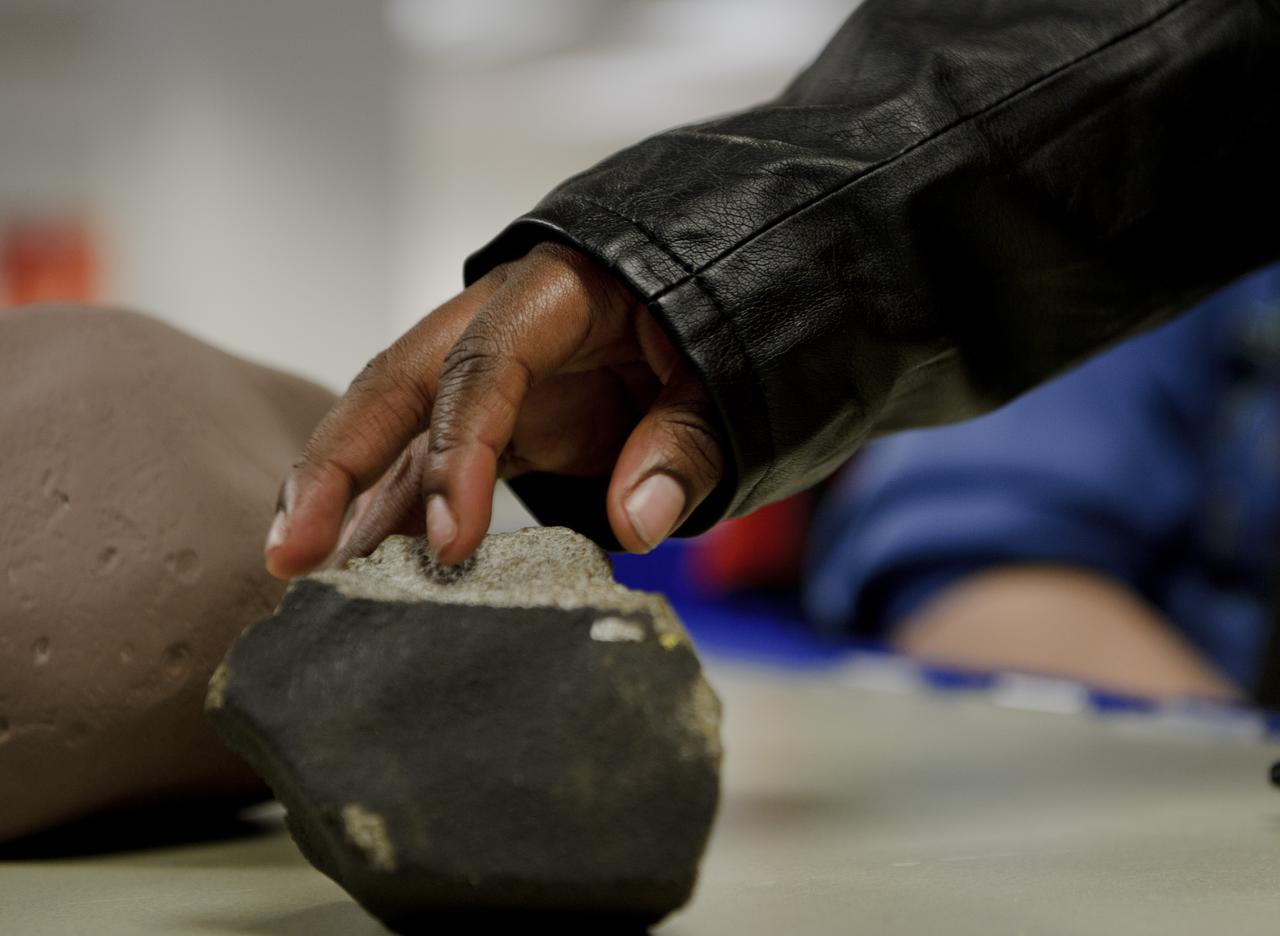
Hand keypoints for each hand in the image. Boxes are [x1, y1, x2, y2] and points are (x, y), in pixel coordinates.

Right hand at [264, 243, 725, 576]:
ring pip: (394, 436)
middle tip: (290, 554)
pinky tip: (359, 571)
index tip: (455, 545)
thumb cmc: (715, 315)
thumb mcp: (720, 370)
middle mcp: (494, 331)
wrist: (711, 290)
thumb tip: (637, 521)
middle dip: (335, 469)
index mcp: (551, 295)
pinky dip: (390, 518)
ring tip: (303, 580)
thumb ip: (686, 439)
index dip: (461, 454)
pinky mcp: (491, 424)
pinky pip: (424, 469)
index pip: (484, 369)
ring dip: (346, 506)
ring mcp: (485, 381)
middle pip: (393, 389)